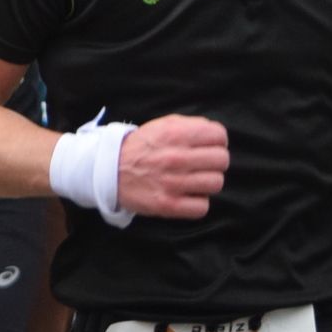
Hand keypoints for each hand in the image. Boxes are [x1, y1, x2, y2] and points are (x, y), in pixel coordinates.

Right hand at [114, 116, 229, 220]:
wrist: (109, 171)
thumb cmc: (141, 147)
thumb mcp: (162, 125)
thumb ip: (190, 125)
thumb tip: (214, 133)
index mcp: (175, 134)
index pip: (219, 135)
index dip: (217, 141)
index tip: (209, 146)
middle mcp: (176, 157)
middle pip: (222, 160)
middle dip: (214, 162)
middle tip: (203, 165)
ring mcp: (173, 183)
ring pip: (215, 183)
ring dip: (207, 183)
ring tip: (195, 181)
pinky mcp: (169, 205)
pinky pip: (202, 207)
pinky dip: (198, 203)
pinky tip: (188, 196)